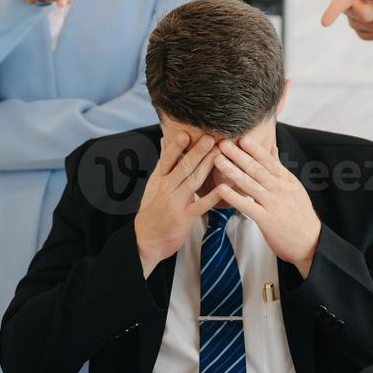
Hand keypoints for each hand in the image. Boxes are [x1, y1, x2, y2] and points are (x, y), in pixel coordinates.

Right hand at [134, 130, 224, 277]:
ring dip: (207, 166)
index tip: (187, 133)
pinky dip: (213, 196)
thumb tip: (164, 140)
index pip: (167, 159)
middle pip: (183, 167)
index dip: (176, 146)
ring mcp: (176, 203)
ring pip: (193, 182)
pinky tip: (224, 188)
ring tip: (219, 153)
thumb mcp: (153, 185)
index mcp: (159, 180)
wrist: (147, 240)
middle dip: (197, 151)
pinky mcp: (185, 218)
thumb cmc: (153, 210)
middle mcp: (166, 189)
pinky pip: (201, 205)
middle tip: (211, 137)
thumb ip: (162, 163)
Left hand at [210, 138, 321, 278]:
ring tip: (218, 160)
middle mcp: (280, 189)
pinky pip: (248, 206)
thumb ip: (280, 167)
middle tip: (223, 143)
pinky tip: (222, 189)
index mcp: (286, 180)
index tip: (241, 137)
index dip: (254, 149)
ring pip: (250, 184)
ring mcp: (274, 204)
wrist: (310, 242)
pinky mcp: (267, 220)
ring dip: (232, 171)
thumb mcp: (294, 187)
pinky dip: (234, 197)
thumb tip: (273, 147)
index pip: (268, 160)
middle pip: (256, 169)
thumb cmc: (300, 214)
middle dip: (238, 155)